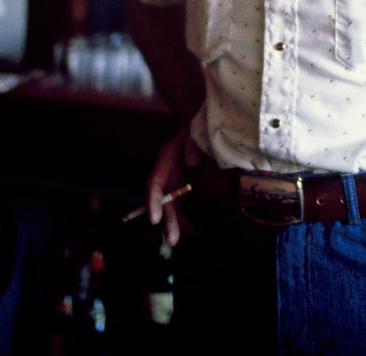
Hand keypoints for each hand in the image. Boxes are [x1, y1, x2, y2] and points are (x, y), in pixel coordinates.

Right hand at [147, 127, 201, 246]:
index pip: (155, 182)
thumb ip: (194, 143)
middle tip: (173, 239)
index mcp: (166, 158)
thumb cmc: (203, 126)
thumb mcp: (198, 129)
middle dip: (167, 220)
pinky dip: (189, 220)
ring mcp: (179, 181)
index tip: (154, 219)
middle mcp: (169, 173)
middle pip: (164, 200)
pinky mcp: (191, 189)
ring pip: (174, 207)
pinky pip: (187, 207)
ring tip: (185, 237)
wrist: (211, 125)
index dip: (154, 201)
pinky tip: (194, 229)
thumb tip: (191, 162)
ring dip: (177, 224)